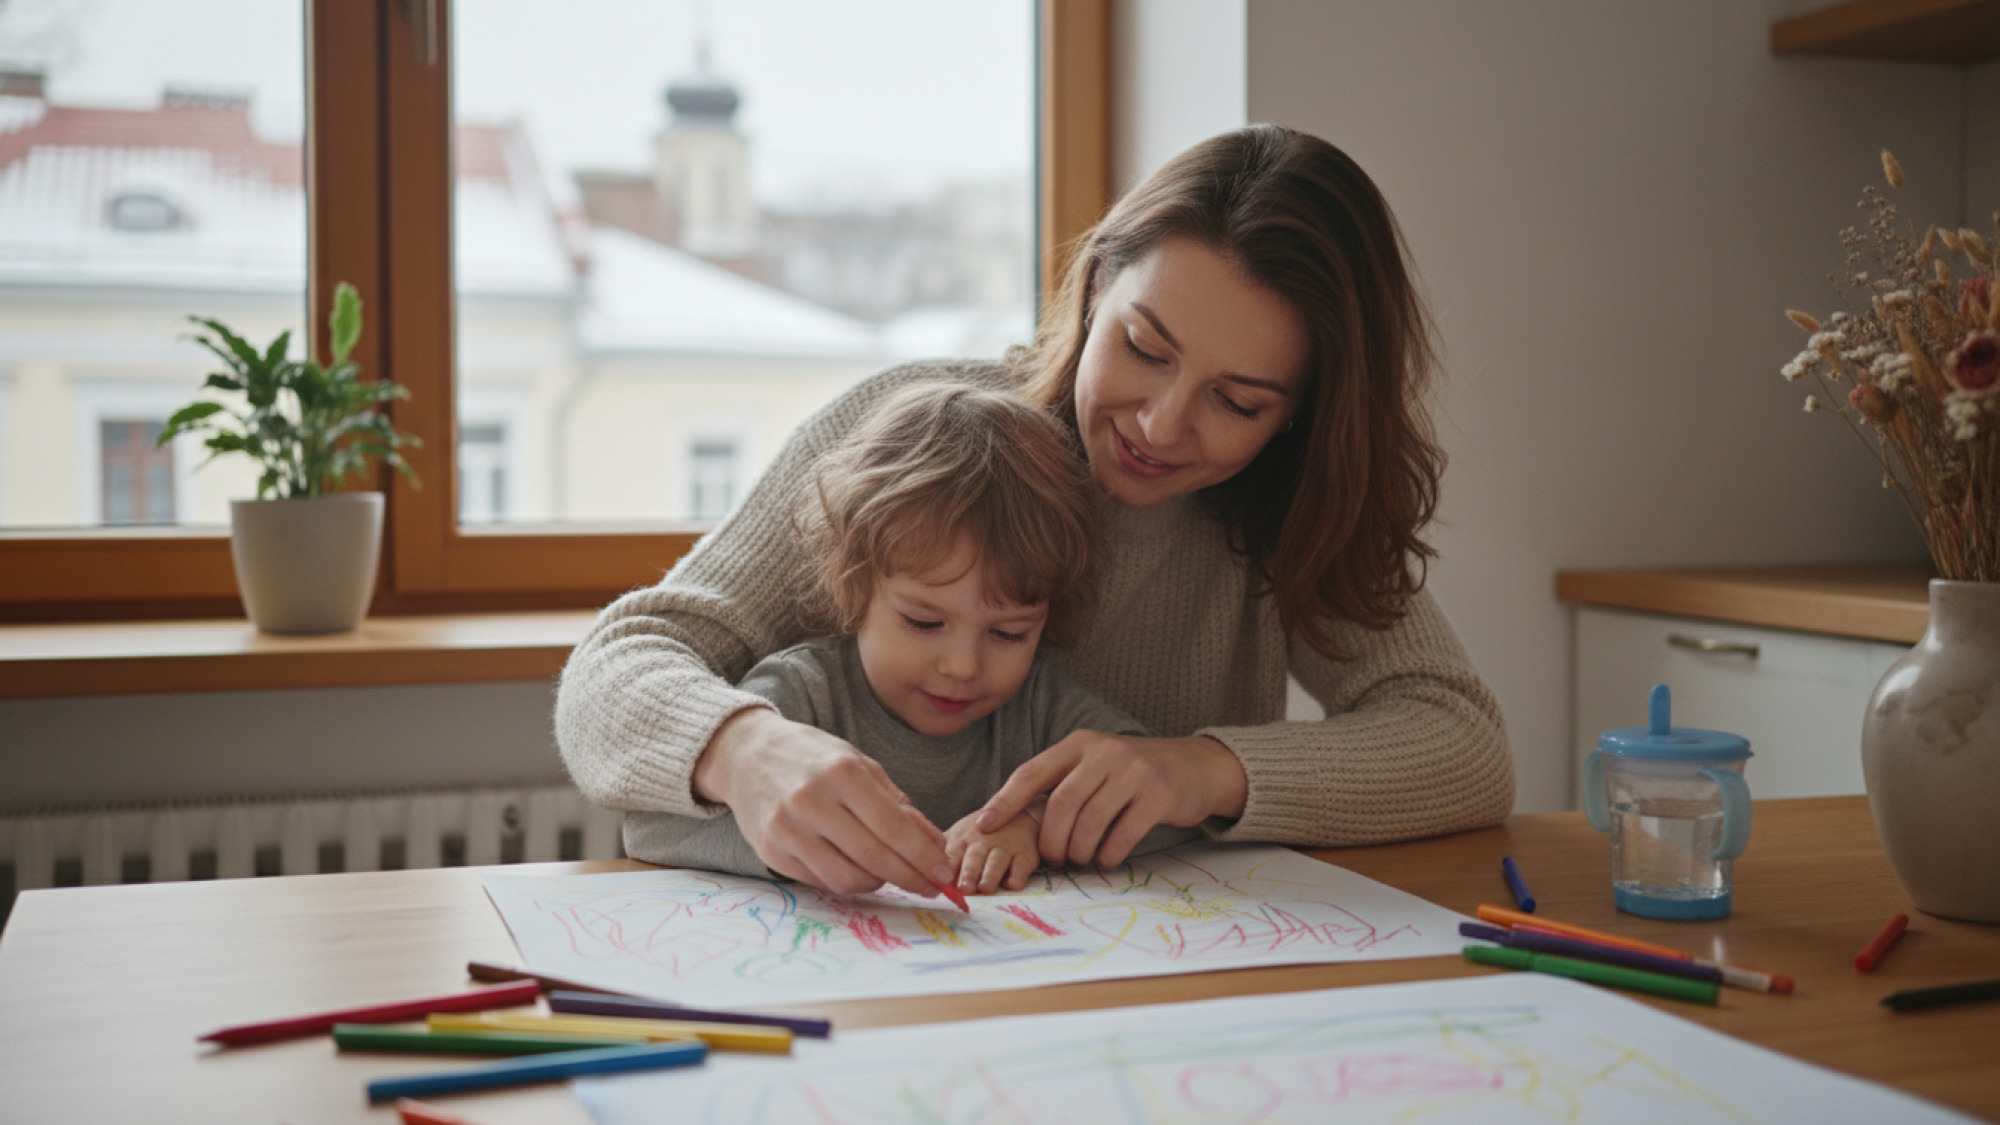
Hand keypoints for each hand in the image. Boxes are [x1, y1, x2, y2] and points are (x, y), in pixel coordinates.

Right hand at [694, 707, 953, 897]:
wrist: (746, 755)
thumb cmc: (812, 758)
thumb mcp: (860, 765)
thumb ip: (898, 804)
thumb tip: (934, 845)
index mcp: (841, 773)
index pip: (893, 827)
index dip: (924, 856)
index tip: (945, 872)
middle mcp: (811, 802)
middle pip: (874, 858)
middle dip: (911, 877)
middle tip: (931, 885)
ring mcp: (787, 830)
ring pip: (848, 879)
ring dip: (880, 883)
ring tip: (892, 873)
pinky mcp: (771, 853)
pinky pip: (822, 881)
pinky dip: (848, 881)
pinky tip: (859, 870)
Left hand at [944, 807, 1041, 893]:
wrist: (1019, 814)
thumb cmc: (982, 832)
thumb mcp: (959, 836)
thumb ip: (943, 856)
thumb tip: (919, 876)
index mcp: (962, 839)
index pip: (951, 855)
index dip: (945, 867)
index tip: (940, 881)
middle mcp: (983, 842)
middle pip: (974, 858)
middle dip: (968, 872)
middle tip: (963, 888)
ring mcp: (1005, 847)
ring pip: (997, 861)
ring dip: (990, 874)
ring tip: (985, 887)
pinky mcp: (1025, 855)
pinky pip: (1022, 865)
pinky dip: (1018, 875)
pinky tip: (1013, 883)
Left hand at [974, 731, 1245, 868]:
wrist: (1195, 767)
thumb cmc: (1134, 774)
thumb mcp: (1096, 765)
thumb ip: (1063, 784)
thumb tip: (1014, 820)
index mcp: (1080, 744)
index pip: (1032, 771)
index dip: (1005, 800)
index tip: (985, 825)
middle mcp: (1104, 752)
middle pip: (1061, 804)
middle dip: (1051, 841)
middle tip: (1053, 860)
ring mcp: (1134, 771)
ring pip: (1090, 822)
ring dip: (1078, 851)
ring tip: (1080, 860)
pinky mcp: (1159, 794)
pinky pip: (1122, 834)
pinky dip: (1108, 854)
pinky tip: (1107, 858)